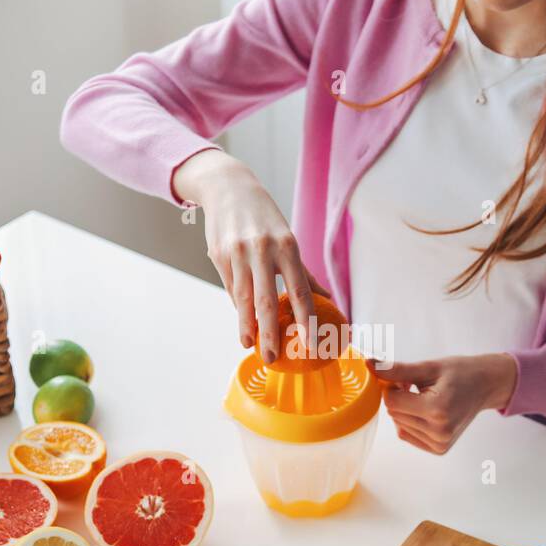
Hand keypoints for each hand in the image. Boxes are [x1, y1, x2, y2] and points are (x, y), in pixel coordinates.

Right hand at [175, 148, 328, 363]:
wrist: (227, 187)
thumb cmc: (264, 218)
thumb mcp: (287, 238)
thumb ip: (302, 272)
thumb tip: (326, 299)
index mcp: (286, 246)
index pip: (300, 292)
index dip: (306, 321)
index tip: (311, 345)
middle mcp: (262, 250)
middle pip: (267, 302)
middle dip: (270, 334)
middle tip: (272, 358)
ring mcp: (238, 253)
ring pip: (243, 299)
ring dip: (247, 327)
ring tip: (251, 346)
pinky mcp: (219, 255)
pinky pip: (231, 288)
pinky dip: (238, 307)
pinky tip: (242, 322)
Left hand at [374, 353, 518, 454]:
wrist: (485, 386)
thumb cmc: (459, 373)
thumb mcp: (427, 367)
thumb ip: (395, 369)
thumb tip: (368, 363)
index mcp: (437, 410)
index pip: (392, 402)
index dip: (392, 386)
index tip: (406, 379)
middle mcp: (439, 432)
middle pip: (394, 413)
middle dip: (399, 398)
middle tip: (418, 387)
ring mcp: (440, 443)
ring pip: (399, 424)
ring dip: (405, 409)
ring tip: (426, 398)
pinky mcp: (439, 449)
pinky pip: (407, 434)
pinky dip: (410, 421)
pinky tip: (427, 411)